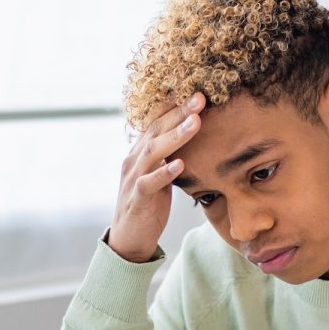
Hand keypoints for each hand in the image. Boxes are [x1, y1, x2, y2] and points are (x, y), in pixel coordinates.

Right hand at [108, 92, 202, 262]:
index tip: (195, 90)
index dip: (174, 105)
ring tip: (196, 122)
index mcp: (140, 152)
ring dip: (175, 136)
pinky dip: (164, 173)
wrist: (128, 239)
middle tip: (200, 98)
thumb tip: (193, 138)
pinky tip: (180, 164)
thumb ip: (170, 157)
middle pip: (156, 131)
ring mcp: (133, 179)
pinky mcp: (136, 200)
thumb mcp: (160, 175)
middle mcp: (134, 160)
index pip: (156, 122)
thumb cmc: (148, 205)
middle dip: (178, 113)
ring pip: (153, 152)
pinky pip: (149, 183)